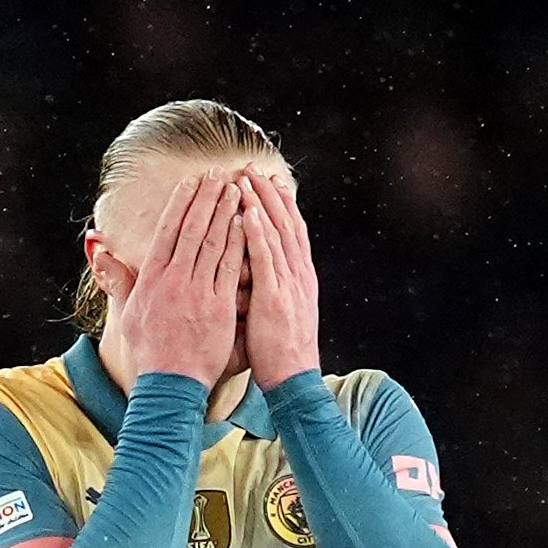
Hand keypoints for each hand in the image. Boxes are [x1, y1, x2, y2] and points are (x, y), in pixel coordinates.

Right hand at [95, 174, 244, 388]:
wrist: (170, 383)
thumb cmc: (149, 350)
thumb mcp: (126, 312)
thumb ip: (117, 277)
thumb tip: (97, 248)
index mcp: (151, 279)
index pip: (167, 231)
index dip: (181, 203)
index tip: (192, 182)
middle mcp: (173, 281)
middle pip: (191, 229)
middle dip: (205, 198)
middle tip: (218, 174)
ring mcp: (197, 293)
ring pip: (212, 243)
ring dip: (224, 212)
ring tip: (235, 189)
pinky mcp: (218, 307)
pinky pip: (229, 268)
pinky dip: (237, 242)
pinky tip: (246, 222)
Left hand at [240, 171, 320, 388]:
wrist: (293, 380)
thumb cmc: (280, 353)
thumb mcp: (280, 314)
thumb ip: (272, 290)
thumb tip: (258, 276)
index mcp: (300, 278)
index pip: (292, 232)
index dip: (281, 204)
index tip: (268, 182)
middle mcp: (298, 275)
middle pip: (286, 224)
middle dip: (270, 194)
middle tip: (253, 168)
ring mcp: (289, 285)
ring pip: (277, 234)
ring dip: (262, 203)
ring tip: (246, 178)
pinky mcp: (275, 297)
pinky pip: (266, 259)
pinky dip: (259, 233)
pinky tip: (249, 212)